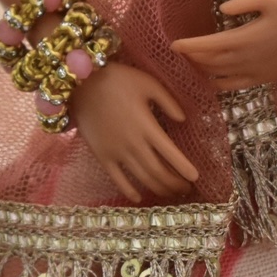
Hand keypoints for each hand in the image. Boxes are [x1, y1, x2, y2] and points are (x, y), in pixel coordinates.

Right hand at [71, 61, 198, 203]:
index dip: (184, 168)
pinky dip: (129, 191)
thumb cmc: (118, 79)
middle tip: (186, 188)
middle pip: (158, 172)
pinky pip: (117, 180)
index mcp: (147, 126)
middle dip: (174, 183)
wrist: (81, 83)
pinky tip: (139, 197)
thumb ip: (168, 101)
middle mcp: (133, 144)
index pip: (171, 154)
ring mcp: (116, 152)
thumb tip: (183, 120)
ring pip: (142, 178)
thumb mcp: (148, 83)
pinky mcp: (101, 156)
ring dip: (158, 189)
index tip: (195, 177)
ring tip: (170, 193)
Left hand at [171, 0, 276, 90]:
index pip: (206, 46)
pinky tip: (213, 82)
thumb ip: (242, 5)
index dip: (188, 46)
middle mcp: (245, 59)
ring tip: (192, 65)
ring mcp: (255, 72)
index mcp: (243, 38)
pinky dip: (220, 84)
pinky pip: (236, 86)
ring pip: (219, 76)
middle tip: (179, 53)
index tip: (173, 45)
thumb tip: (221, 10)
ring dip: (203, 71)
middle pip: (209, 62)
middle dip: (192, 58)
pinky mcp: (265, 79)